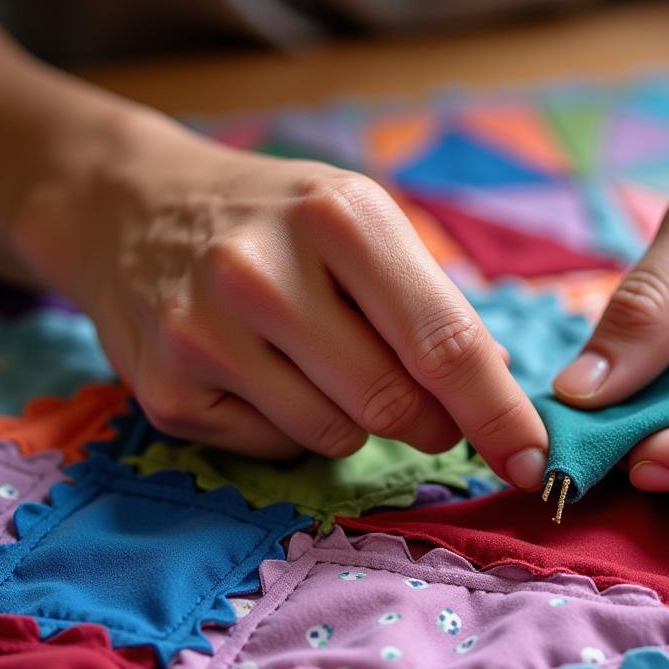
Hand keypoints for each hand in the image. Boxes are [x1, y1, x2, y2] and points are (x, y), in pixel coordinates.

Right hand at [14, 112, 548, 486]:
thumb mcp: (359, 223)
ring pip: (336, 436)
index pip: (442, 341)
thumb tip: (499, 390)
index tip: (536, 461)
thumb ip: (430, 304)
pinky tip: (261, 371)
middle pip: (393, 404)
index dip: (498, 413)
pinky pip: (276, 448)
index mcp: (339, 217)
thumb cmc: (275, 218)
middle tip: (426, 407)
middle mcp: (262, 272)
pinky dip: (292, 425)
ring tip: (317, 359)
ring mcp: (204, 335)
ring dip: (355, 418)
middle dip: (431, 421)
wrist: (132, 207)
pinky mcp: (167, 392)